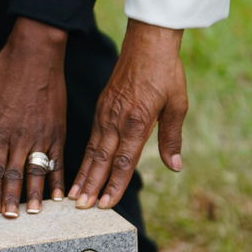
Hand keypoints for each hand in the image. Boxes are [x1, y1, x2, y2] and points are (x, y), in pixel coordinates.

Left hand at [0, 17, 67, 216]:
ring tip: (35, 212)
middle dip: (12, 198)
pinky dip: (58, 178)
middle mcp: (20, 137)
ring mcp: (41, 135)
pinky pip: (58, 160)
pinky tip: (58, 195)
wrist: (35, 52)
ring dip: (36, 193)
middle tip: (12, 219)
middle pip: (15, 174)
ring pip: (38, 170)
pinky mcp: (58, 130)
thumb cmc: (0, 72)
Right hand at [69, 20, 186, 208]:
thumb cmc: (166, 73)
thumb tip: (174, 166)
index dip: (115, 184)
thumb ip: (172, 138)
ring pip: (92, 152)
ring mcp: (105, 115)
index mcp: (137, 121)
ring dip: (83, 175)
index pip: (124, 161)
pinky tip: (80, 172)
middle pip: (102, 160)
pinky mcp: (100, 110)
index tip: (106, 204)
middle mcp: (117, 121)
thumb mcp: (177, 104)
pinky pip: (90, 139)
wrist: (147, 44)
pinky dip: (84, 159)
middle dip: (91, 185)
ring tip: (73, 196)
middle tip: (81, 207)